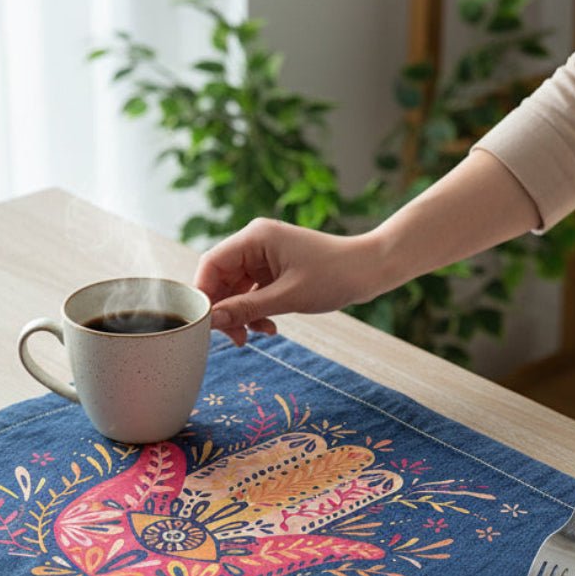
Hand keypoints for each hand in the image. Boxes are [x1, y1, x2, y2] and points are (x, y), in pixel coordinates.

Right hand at [193, 218, 381, 345]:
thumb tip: (212, 321)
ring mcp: (265, 255)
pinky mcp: (275, 268)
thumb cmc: (334, 276)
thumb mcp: (287, 297)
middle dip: (226, 310)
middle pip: (221, 278)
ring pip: (237, 288)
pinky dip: (257, 310)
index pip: (211, 264)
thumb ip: (246, 308)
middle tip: (236, 338)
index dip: (204, 294)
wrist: (370, 270)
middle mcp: (255, 242)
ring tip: (256, 335)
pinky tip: (268, 327)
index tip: (207, 324)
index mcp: (254, 237)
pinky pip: (253, 291)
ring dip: (243, 314)